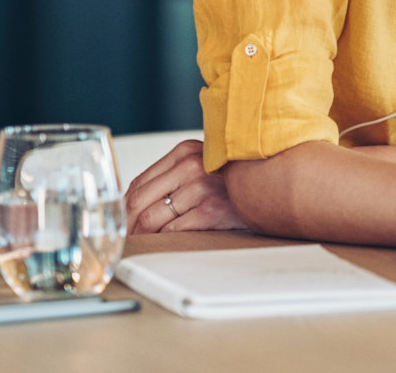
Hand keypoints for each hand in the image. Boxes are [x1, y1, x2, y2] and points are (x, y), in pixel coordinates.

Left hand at [125, 139, 246, 233]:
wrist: (274, 187)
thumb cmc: (233, 182)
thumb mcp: (202, 166)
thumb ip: (172, 177)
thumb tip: (130, 206)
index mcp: (185, 151)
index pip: (138, 182)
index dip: (124, 207)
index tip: (121, 223)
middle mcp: (192, 165)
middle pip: (139, 201)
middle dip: (127, 225)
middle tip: (125, 239)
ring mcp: (202, 187)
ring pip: (152, 219)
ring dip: (144, 236)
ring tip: (144, 244)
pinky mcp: (212, 209)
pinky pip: (173, 231)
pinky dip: (165, 240)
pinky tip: (167, 243)